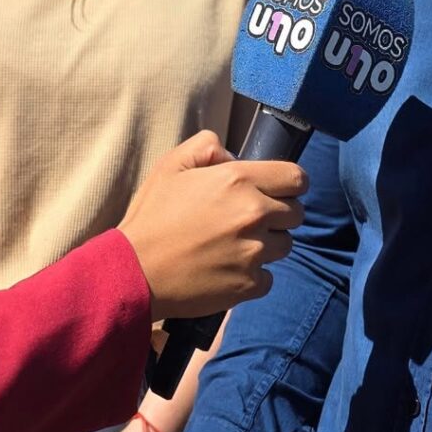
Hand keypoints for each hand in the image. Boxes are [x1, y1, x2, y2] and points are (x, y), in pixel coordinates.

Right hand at [118, 130, 306, 319]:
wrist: (134, 271)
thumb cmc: (152, 215)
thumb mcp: (172, 164)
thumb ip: (207, 146)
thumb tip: (232, 156)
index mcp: (238, 180)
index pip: (297, 178)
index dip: (291, 183)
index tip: (279, 190)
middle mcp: (253, 214)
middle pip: (297, 213)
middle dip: (279, 213)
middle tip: (251, 219)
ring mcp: (254, 252)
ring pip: (285, 245)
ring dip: (268, 244)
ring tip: (236, 245)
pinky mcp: (248, 285)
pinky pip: (269, 278)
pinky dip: (254, 275)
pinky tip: (228, 270)